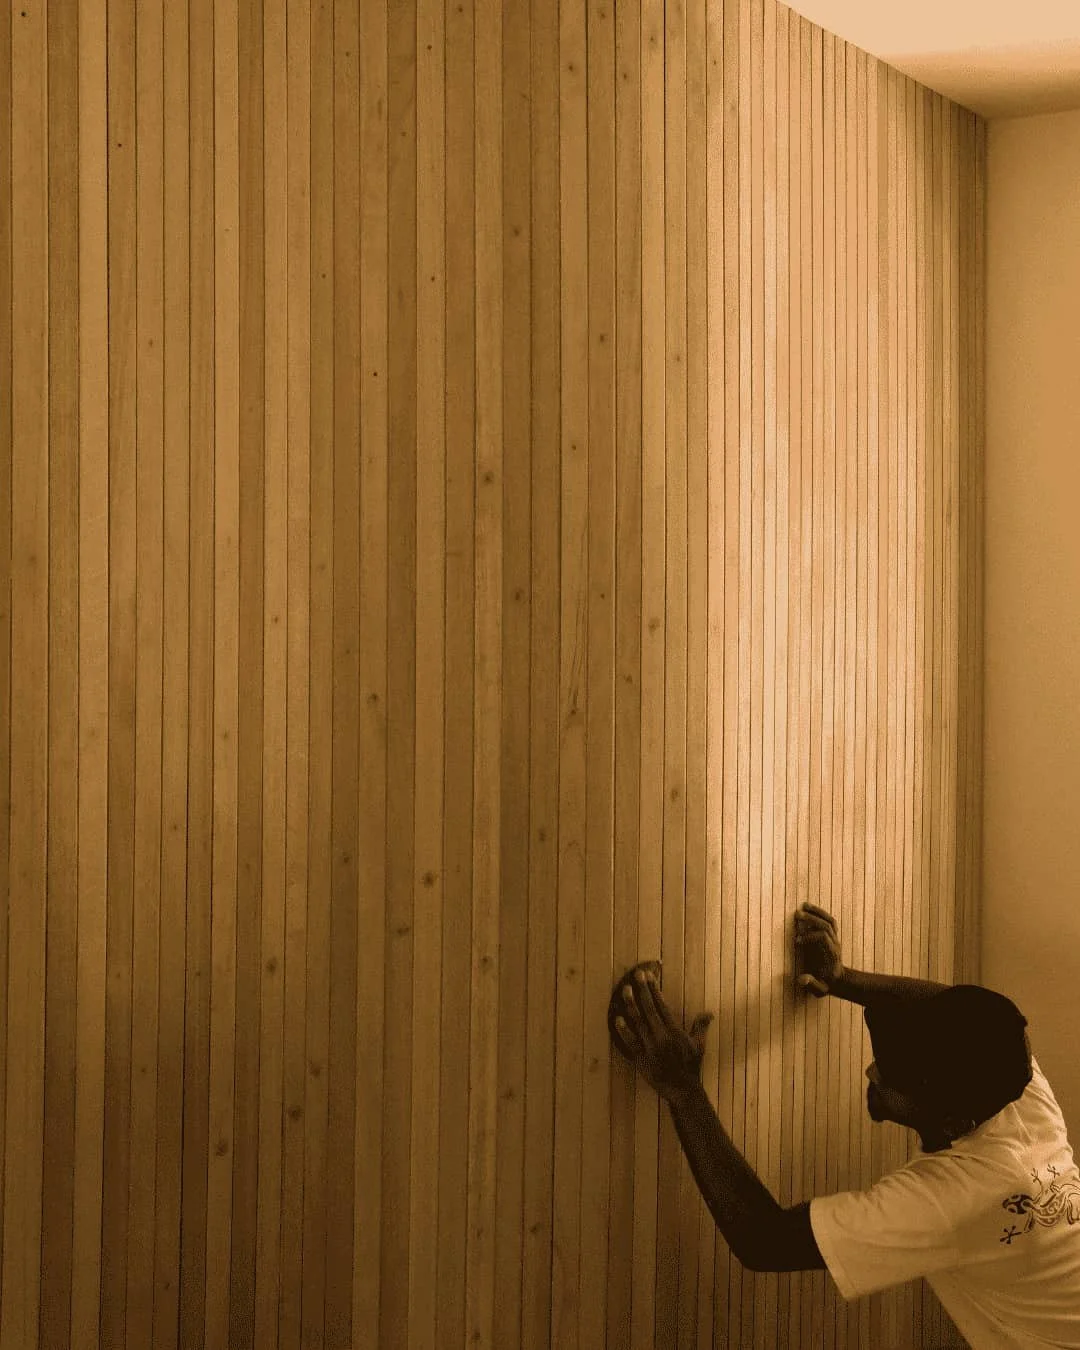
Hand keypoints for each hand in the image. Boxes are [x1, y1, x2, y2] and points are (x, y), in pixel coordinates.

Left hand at [612, 968, 713, 1103]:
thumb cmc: (690, 1066)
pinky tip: (617, 1018)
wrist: (683, 1090)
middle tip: (636, 974)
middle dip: (643, 990)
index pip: (663, 1005)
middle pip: (650, 1009)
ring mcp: (651, 1048)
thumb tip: (709, 1013)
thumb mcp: (698, 1045)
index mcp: (675, 1031)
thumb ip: (700, 1027)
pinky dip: (624, 1031)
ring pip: (639, 1022)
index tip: (649, 976)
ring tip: (625, 989)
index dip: (655, 989)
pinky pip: (631, 1043)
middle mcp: (663, 1037)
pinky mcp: (641, 1059)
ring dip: (631, 1005)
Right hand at [794, 903, 843, 996]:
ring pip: (828, 920)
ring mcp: (835, 938)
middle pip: (826, 926)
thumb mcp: (820, 989)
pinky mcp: (833, 935)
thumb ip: (811, 984)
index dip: (809, 937)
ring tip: (802, 906)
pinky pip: (829, 920)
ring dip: (816, 912)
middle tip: (797, 915)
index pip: (823, 938)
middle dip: (812, 919)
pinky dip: (819, 912)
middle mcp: (835, 944)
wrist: (839, 979)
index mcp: (831, 954)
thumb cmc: (827, 984)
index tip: (797, 941)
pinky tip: (808, 908)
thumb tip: (801, 979)